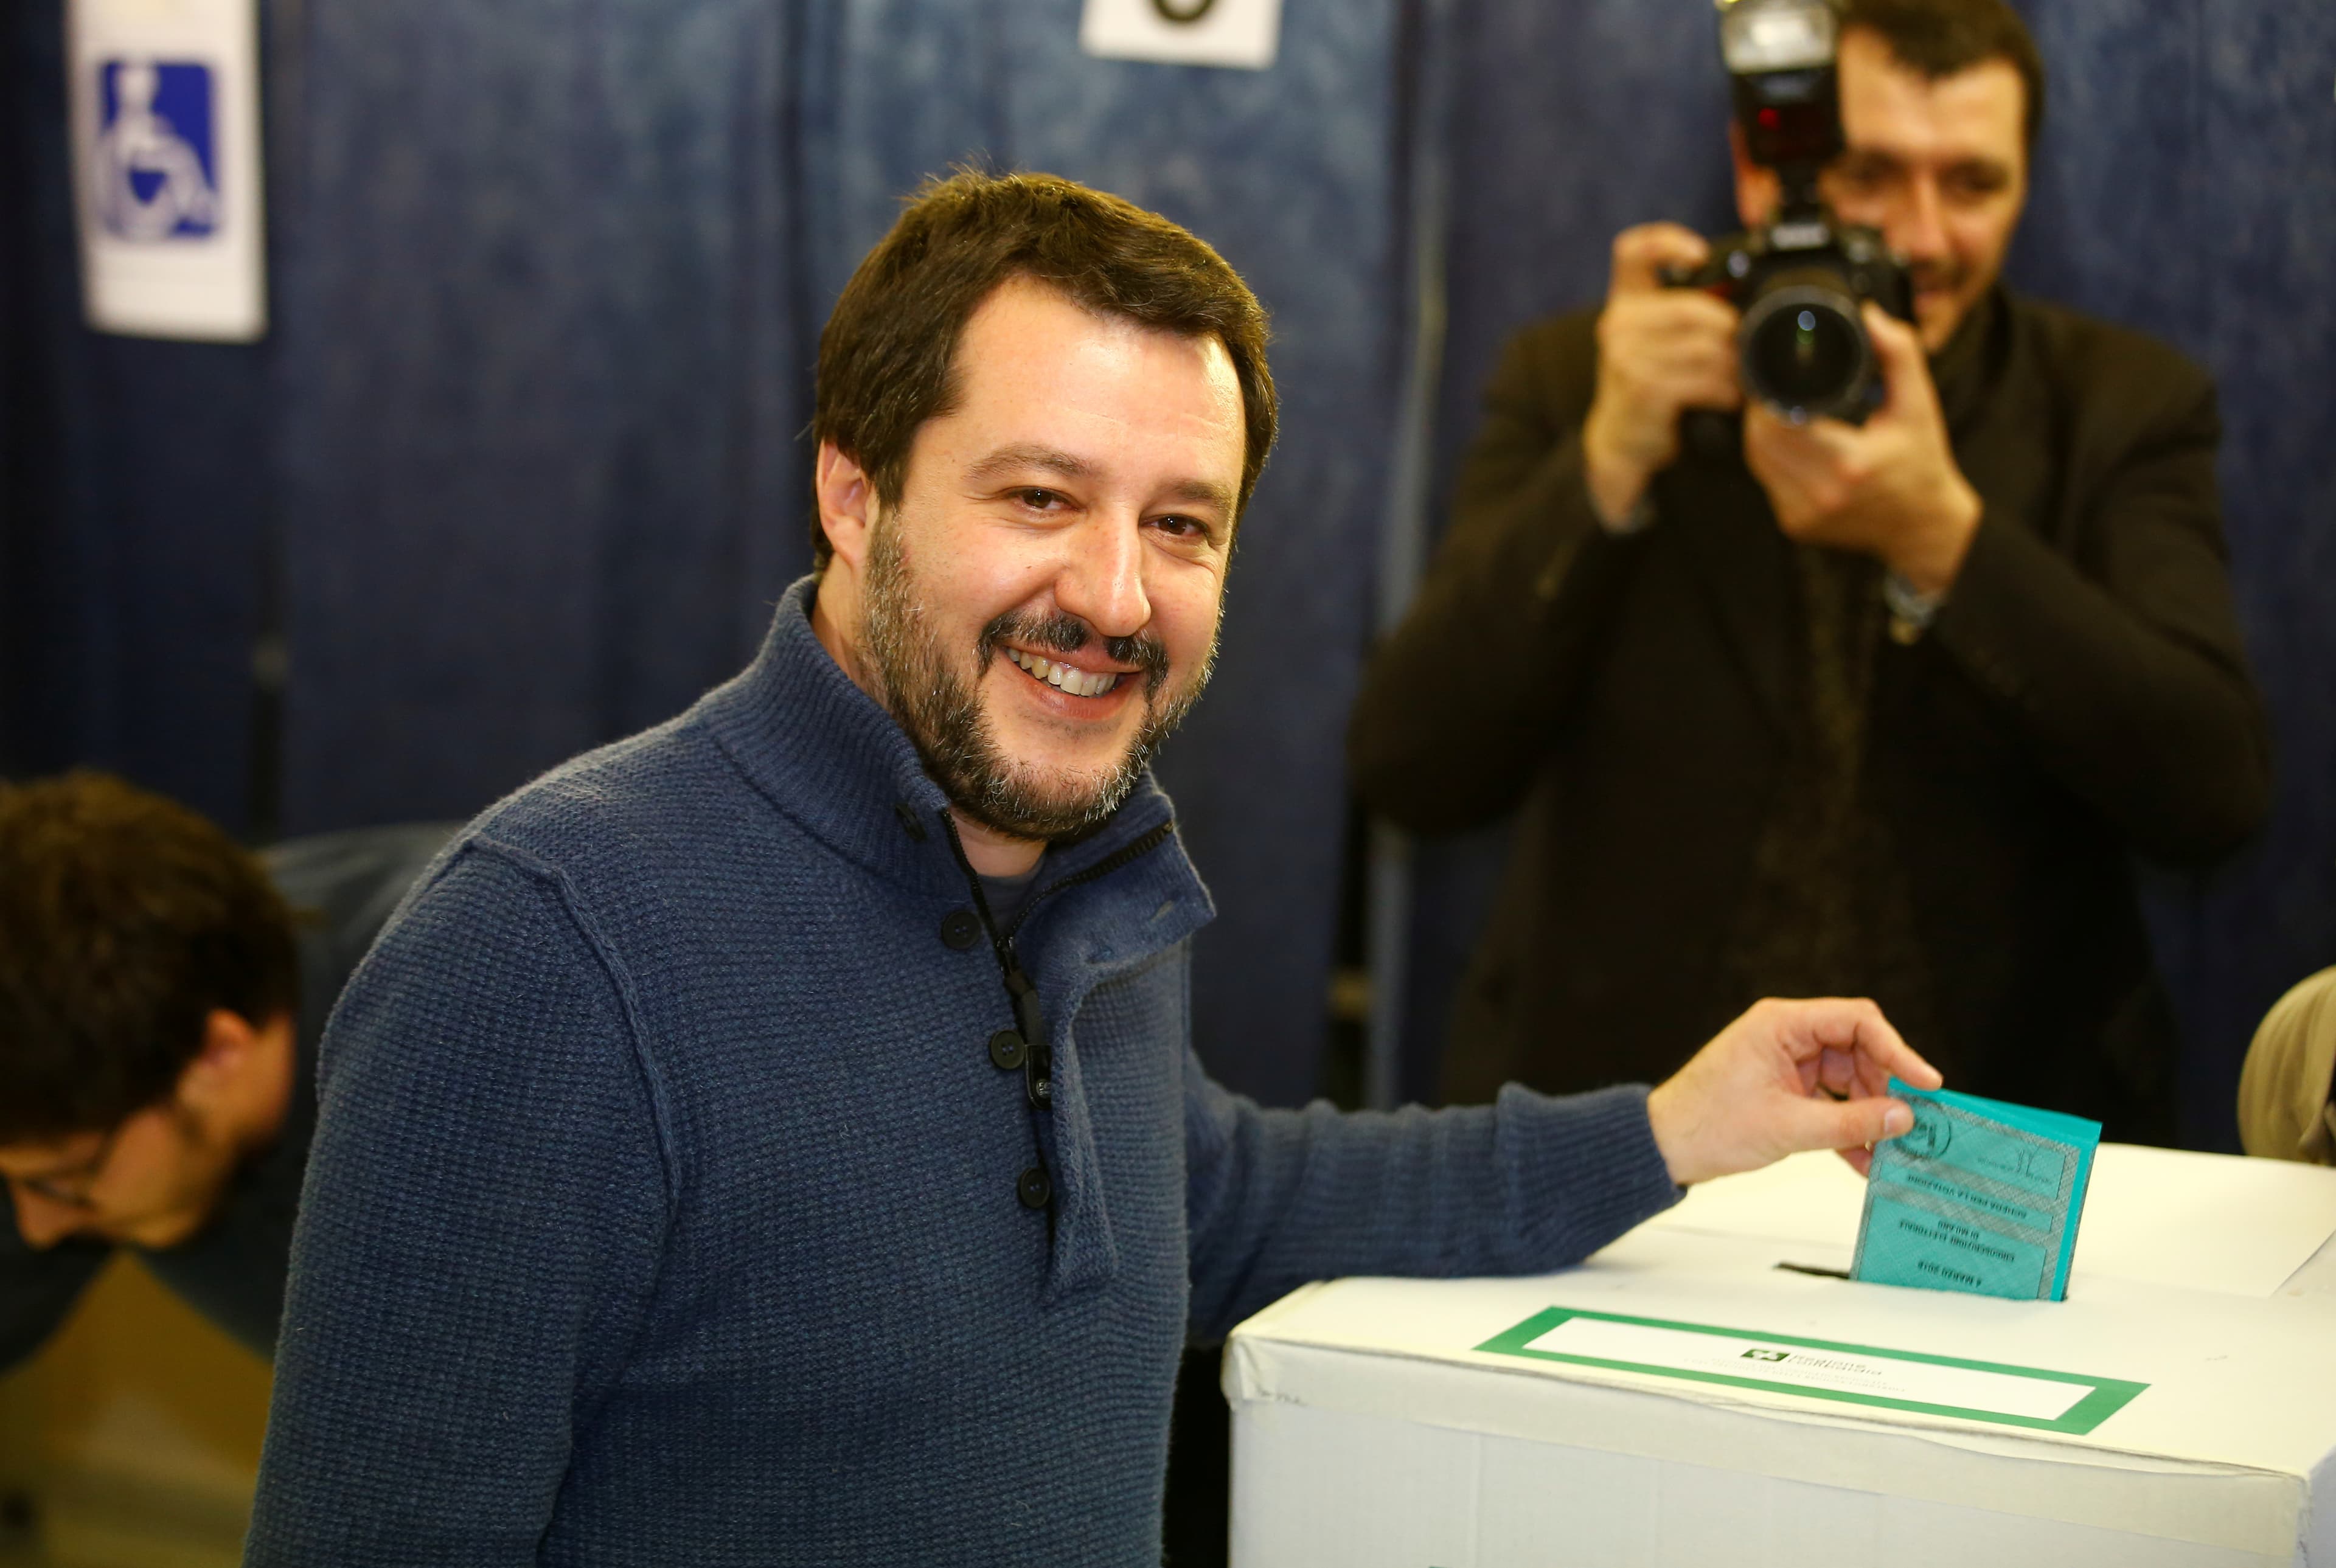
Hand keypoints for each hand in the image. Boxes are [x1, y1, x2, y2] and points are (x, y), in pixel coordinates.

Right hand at [1581, 223, 1742, 527]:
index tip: (1700, 255)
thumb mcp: (1662, 341)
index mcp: (1626, 301)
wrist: (1623, 440)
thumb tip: (1754, 302)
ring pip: (1700, 346)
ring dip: (1732, 365)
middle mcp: (1618, 323)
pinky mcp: (1639, 388)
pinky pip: (1699, 379)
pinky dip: (1723, 389)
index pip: (1633, 252)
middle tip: (1749, 347)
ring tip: (1743, 378)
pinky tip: (1729, 397)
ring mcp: (1624, 356)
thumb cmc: (1653, 385)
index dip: (1667, 243)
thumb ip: (1691, 314)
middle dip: (1729, 329)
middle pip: (1690, 307)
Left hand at [1644, 997, 1942, 1185]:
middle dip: (1886, 1090)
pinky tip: (1866, 1161)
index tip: (1926, 1082)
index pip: (1856, 1021)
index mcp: (1781, 1024)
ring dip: (1869, 1117)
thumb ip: (1850, 1123)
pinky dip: (1847, 1130)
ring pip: (1848, 1082)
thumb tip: (1904, 1118)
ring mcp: (1787, 1064)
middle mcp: (1787, 1036)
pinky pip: (1829, 1104)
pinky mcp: (1785, 1091)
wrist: (1664, 1146)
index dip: (1897, 1049)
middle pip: (1857, 1052)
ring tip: (1892, 1152)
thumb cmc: (1708, 1125)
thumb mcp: (1788, 1127)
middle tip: (1912, 1126)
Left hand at [1741, 304, 1981, 594]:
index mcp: (1849, 464)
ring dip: (1760, 432)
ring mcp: (1803, 515)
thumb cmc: (1922, 463)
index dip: (1768, 395)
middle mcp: (1821, 494)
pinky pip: (1766, 481)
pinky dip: (1769, 457)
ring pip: (1757, 461)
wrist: (1923, 525)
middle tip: (1771, 387)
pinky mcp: (1794, 525)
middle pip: (1759, 440)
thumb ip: (1898, 354)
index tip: (1774, 373)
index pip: (1779, 422)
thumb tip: (1870, 314)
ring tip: (1777, 408)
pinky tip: (1786, 440)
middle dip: (1759, 410)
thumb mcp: (1919, 404)